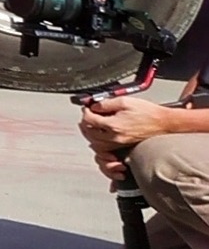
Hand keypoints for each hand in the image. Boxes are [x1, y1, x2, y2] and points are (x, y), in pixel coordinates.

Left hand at [81, 90, 199, 163]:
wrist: (164, 123)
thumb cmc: (148, 112)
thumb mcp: (124, 101)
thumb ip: (105, 103)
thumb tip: (94, 105)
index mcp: (113, 125)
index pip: (89, 120)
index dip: (85, 111)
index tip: (87, 107)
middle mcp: (114, 137)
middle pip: (89, 133)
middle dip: (85, 123)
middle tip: (87, 115)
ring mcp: (119, 143)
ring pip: (95, 143)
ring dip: (90, 133)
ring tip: (92, 124)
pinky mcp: (124, 146)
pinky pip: (105, 148)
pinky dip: (99, 141)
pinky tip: (101, 133)